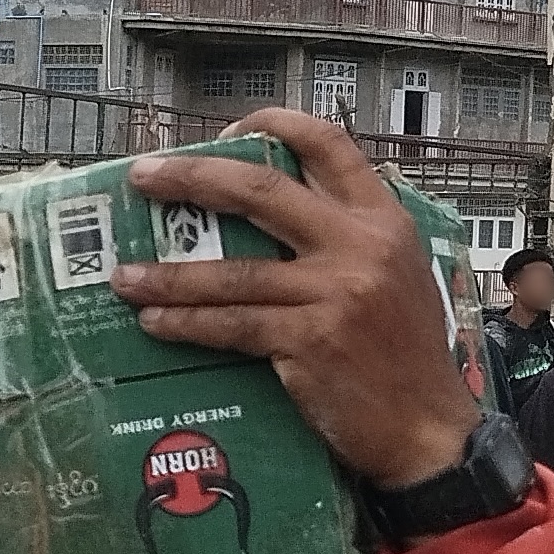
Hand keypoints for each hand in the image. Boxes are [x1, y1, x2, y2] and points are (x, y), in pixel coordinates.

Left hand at [114, 109, 479, 487]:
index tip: (221, 132)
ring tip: (125, 275)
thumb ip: (345, 235)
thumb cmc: (406, 354)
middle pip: (261, 189)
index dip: (271, 125)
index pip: (327, 143)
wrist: (428, 428)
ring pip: (232, 270)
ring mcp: (334, 293)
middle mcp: (360, 246)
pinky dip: (186, 322)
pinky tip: (155, 321)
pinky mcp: (310, 342)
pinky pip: (231, 324)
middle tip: (142, 177)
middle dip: (192, 177)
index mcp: (383, 219)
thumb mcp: (396, 272)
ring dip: (169, 273)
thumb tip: (266, 210)